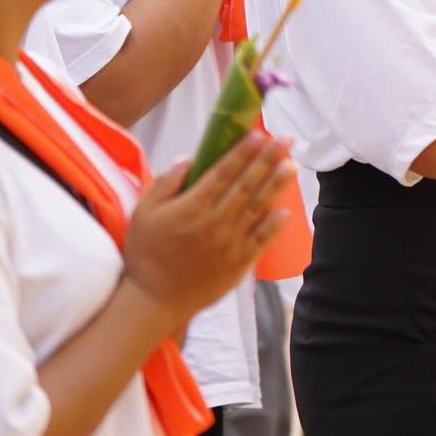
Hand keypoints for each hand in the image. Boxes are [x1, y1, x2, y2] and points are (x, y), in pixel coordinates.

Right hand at [122, 134, 292, 321]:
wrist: (152, 300)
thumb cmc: (144, 254)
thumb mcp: (143, 213)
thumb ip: (165, 183)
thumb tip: (189, 159)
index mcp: (191, 207)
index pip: (223, 172)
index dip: (243, 152)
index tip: (259, 135)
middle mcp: (213, 222)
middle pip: (246, 185)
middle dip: (267, 160)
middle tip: (286, 140)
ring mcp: (228, 244)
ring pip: (257, 208)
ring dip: (276, 185)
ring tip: (292, 165)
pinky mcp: (237, 264)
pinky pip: (260, 241)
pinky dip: (273, 225)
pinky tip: (286, 210)